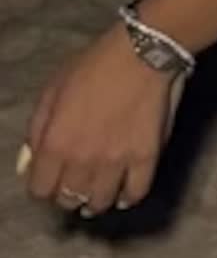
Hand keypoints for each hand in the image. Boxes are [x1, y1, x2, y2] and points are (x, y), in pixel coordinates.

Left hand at [19, 23, 187, 216]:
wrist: (141, 55)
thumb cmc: (93, 67)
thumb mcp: (51, 92)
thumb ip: (36, 131)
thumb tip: (28, 165)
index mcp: (55, 144)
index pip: (40, 190)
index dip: (43, 187)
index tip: (51, 179)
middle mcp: (83, 160)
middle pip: (69, 199)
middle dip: (67, 194)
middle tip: (75, 182)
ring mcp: (116, 163)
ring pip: (101, 202)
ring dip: (95, 201)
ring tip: (97, 192)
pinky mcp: (146, 159)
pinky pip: (135, 193)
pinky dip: (127, 198)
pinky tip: (123, 194)